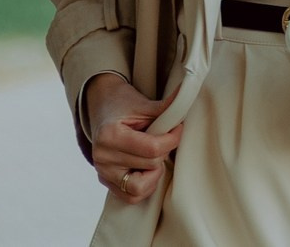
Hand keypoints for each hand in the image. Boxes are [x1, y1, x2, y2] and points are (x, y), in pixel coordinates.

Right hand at [85, 72, 183, 204]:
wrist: (103, 110)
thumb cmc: (123, 106)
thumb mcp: (143, 103)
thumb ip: (166, 106)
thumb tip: (187, 91)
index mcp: (110, 135)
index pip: (152, 148)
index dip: (172, 139)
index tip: (178, 129)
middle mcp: (102, 158)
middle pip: (150, 165)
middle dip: (164, 152)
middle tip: (164, 139)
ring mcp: (103, 173)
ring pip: (139, 188)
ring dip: (154, 173)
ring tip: (152, 155)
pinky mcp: (106, 183)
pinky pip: (132, 197)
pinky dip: (145, 185)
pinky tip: (146, 167)